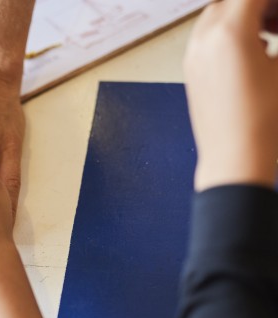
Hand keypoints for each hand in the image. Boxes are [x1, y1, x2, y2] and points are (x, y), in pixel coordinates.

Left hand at [185, 0, 277, 190]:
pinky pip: (208, 37)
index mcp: (230, 32)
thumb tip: (276, 24)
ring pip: (218, 15)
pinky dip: (232, 32)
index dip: (273, 1)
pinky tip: (257, 50)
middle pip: (233, 1)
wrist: (235, 159)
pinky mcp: (191, 72)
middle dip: (260, 3)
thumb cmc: (266, 118)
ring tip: (274, 31)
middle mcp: (204, 39)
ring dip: (246, 14)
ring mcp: (193, 56)